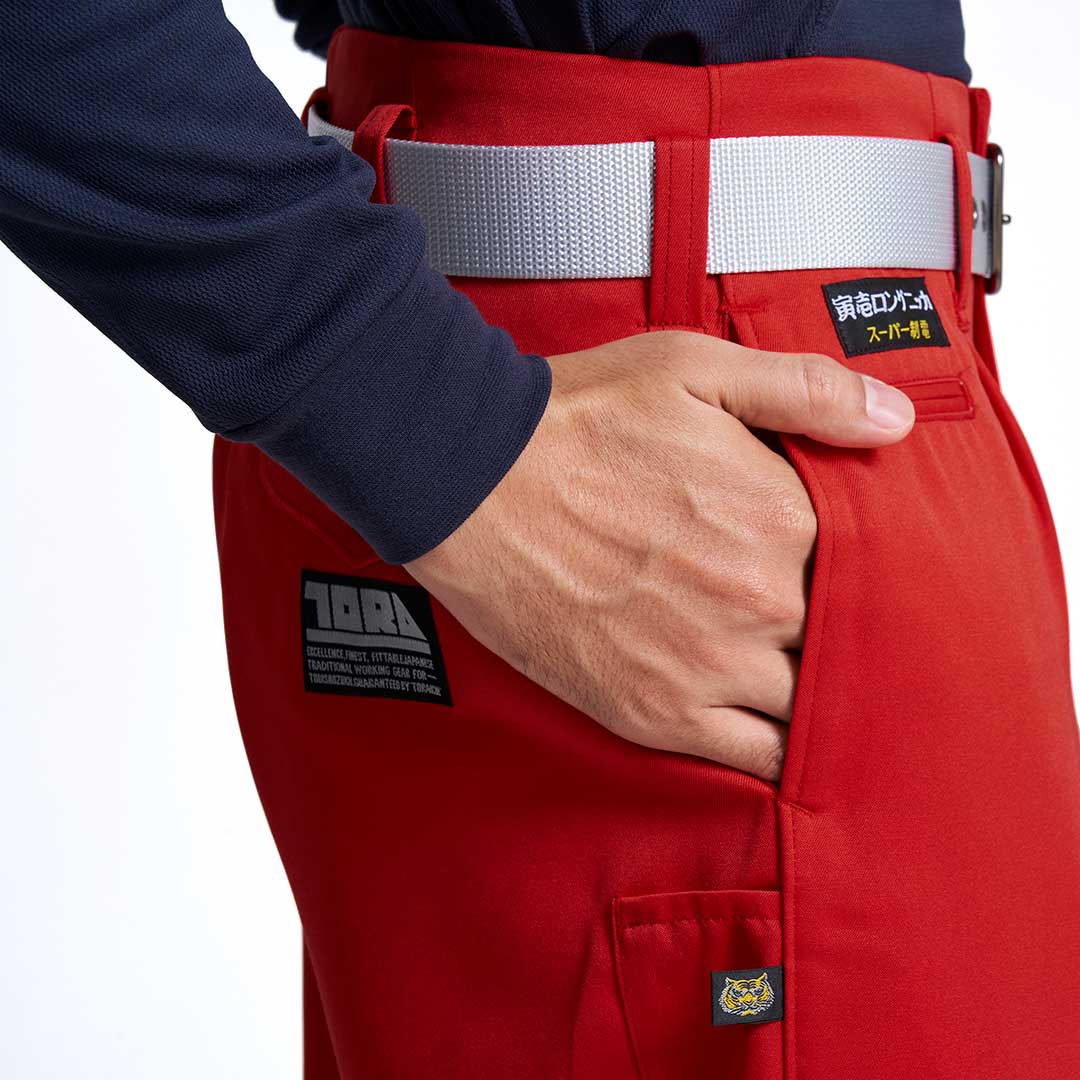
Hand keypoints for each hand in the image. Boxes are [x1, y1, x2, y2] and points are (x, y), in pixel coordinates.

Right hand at [406, 331, 913, 781]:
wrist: (471, 482)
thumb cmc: (578, 421)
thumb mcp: (694, 366)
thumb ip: (806, 390)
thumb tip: (895, 422)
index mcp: (782, 516)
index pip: (870, 563)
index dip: (860, 563)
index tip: (834, 559)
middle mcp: (761, 599)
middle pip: (844, 636)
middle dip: (838, 624)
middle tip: (811, 612)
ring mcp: (711, 666)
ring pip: (811, 704)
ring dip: (815, 689)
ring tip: (796, 668)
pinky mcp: (656, 714)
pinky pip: (756, 756)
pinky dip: (778, 748)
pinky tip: (774, 726)